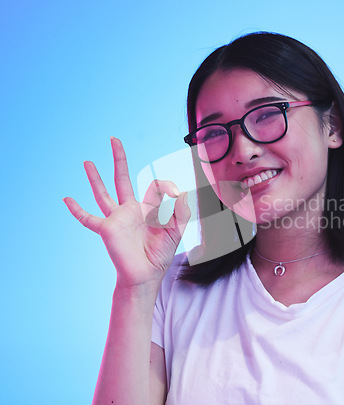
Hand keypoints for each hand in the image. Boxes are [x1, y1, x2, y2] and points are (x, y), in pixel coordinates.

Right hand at [63, 137, 190, 288]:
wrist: (146, 274)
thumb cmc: (160, 253)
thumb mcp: (177, 229)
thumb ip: (181, 210)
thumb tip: (180, 191)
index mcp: (147, 208)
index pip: (154, 186)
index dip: (166, 186)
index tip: (174, 193)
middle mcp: (129, 210)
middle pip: (122, 179)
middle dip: (119, 159)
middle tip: (114, 139)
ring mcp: (116, 218)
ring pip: (103, 193)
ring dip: (95, 177)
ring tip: (87, 161)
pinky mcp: (106, 229)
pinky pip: (87, 219)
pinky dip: (76, 210)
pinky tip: (66, 199)